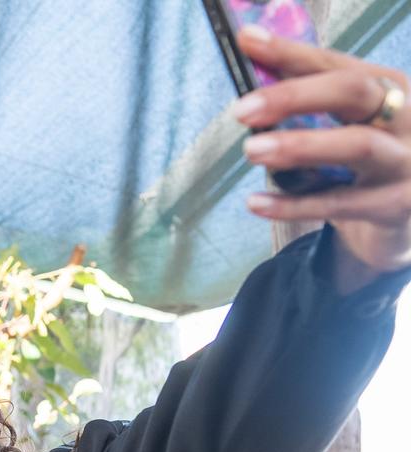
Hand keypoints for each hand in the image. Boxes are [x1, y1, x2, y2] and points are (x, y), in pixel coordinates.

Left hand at [232, 26, 410, 277]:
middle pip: (355, 92)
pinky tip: (256, 203)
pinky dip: (294, 205)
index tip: (247, 41)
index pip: (336, 63)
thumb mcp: (341, 125)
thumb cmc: (360, 164)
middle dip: (295, 95)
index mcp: (389, 87)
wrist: (395, 223)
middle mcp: (407, 117)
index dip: (291, 52)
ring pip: (357, 145)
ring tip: (251, 149)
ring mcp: (406, 161)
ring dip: (300, 146)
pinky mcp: (396, 205)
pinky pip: (341, 203)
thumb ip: (303, 101)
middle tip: (243, 109)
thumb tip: (249, 63)